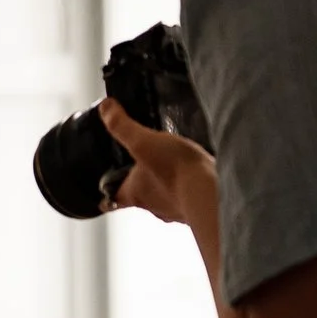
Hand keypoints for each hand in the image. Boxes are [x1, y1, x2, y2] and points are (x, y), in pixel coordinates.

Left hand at [101, 98, 216, 227]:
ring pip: (166, 198)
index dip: (105, 195)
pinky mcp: (198, 206)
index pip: (111, 200)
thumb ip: (122, 126)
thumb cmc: (176, 170)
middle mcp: (155, 206)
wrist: (213, 190)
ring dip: (166, 185)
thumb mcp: (143, 141)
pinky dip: (188, 186)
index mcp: (134, 194)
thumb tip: (105, 108)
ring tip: (170, 167)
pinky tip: (194, 174)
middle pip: (140, 199)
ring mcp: (178, 209)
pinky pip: (189, 196)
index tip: (103, 192)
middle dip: (140, 184)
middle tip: (141, 168)